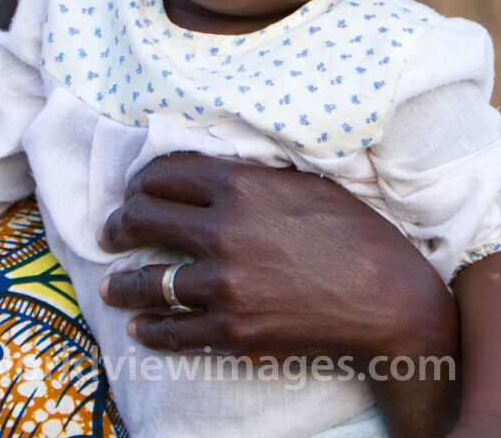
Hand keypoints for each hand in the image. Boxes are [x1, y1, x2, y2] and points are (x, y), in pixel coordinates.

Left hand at [97, 153, 455, 361]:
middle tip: (112, 230)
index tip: (135, 189)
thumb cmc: (354, 234)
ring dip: (122, 282)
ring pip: (147, 279)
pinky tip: (141, 326)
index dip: (141, 180)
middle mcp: (222, 231)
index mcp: (240, 185)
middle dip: (120, 223)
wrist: (388, 300)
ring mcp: (224, 284)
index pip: (164, 173)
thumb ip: (252, 175)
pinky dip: (150, 329)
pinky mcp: (231, 330)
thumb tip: (212, 169)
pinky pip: (173, 331)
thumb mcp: (303, 184)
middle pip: (144, 218)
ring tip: (112, 285)